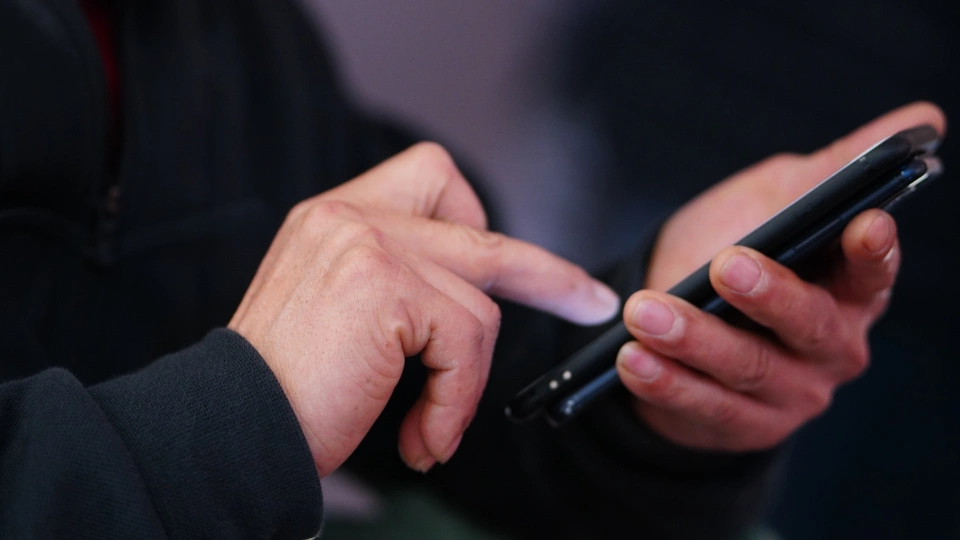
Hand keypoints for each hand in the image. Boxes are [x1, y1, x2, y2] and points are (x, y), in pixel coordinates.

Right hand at [228, 143, 618, 475]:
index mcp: (335, 218)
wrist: (228, 431)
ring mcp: (366, 243)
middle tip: (589, 302)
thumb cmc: (284, 392)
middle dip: (545, 270)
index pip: (433, 179)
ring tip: (433, 429)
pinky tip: (424, 437)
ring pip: (479, 302)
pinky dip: (455, 400)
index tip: (516, 268)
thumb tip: (473, 303)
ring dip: (466, 379)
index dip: (479, 221)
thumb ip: (398, 288)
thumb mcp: (339, 317)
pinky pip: (466, 341)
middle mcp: (347, 216)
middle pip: (477, 224)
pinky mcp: (384, 284)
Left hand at [615, 102, 945, 450]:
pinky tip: (631, 359)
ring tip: (644, 310)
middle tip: (726, 265)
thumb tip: (922, 118)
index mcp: (848, 290)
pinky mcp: (743, 425)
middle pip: (810, 325)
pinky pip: (705, 405)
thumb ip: (831, 171)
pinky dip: (665, 381)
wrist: (669, 319)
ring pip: (747, 368)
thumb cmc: (729, 247)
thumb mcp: (773, 200)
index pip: (872, 273)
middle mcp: (831, 347)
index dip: (871, 253)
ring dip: (694, 339)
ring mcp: (789, 394)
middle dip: (769, 295)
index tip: (861, 223)